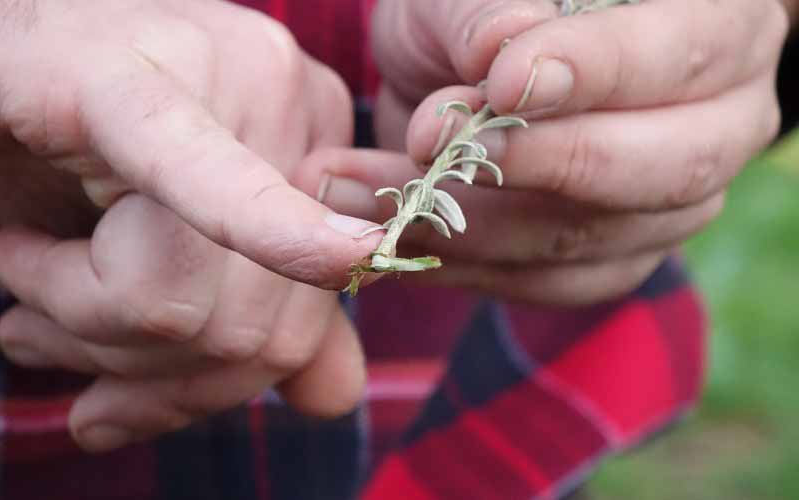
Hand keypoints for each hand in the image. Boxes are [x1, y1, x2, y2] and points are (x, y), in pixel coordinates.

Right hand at [0, 0, 371, 451]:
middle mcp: (292, 99)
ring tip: (25, 267)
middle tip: (37, 327)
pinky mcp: (126, 79)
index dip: (212, 385)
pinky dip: (183, 251)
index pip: (303, 322)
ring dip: (71, 319)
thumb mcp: (168, 241)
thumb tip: (336, 397)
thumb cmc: (62, 143)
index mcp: (318, 140)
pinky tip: (73, 267)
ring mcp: (224, 75)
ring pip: (179, 305)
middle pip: (249, 331)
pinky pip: (192, 187)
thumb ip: (261, 312)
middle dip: (131, 368)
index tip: (121, 408)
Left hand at [295, 0, 786, 304]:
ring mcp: (672, 206)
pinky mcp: (615, 259)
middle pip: (666, 169)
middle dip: (542, 163)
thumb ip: (487, 14)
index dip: (594, 73)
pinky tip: (399, 234)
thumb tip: (501, 56)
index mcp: (715, 29)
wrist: (469, 77)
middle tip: (435, 145)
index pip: (680, 56)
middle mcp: (718, 127)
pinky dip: (464, 265)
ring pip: (592, 240)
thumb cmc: (476, 13)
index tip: (501, 83)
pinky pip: (549, 283)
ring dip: (470, 224)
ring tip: (366, 196)